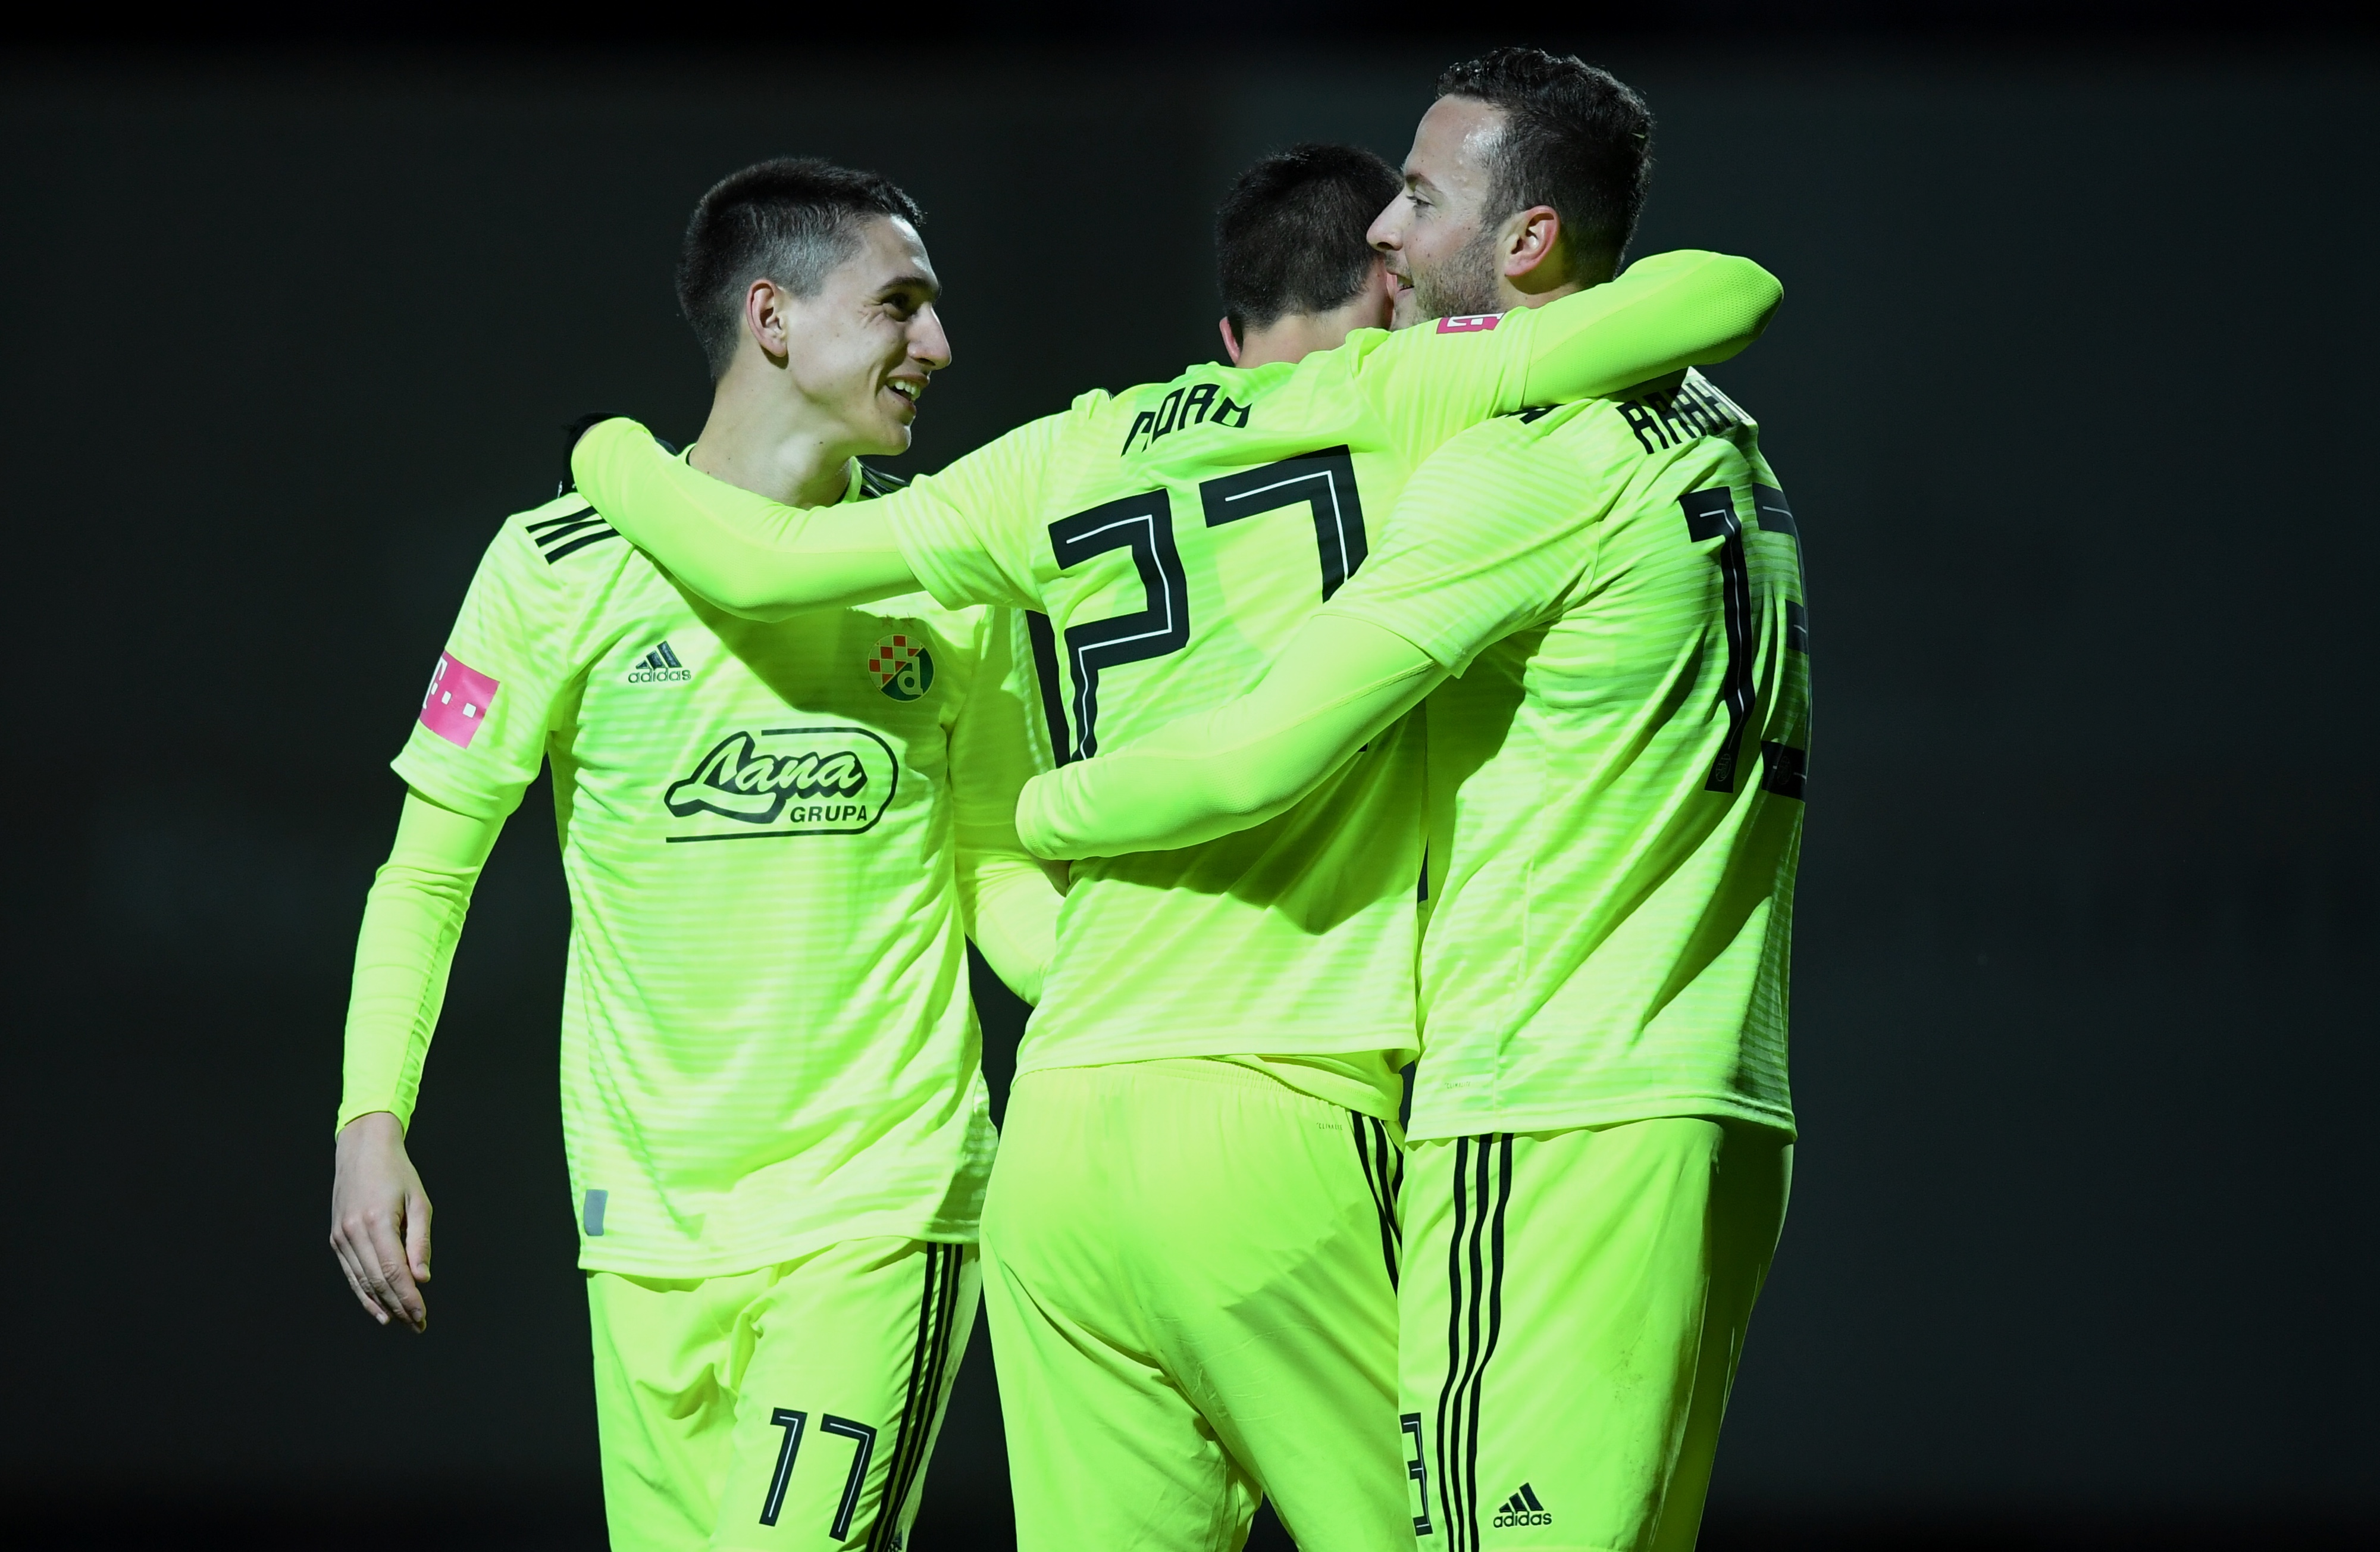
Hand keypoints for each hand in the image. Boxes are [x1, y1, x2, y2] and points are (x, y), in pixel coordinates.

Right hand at [329, 1111, 432, 1331]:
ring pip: (362, 1282)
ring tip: (403, 1323)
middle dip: (399, 1307)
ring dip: (383, 1306)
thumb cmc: (397, 1173)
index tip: (422, 1316)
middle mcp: (354, 1232)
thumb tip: (422, 1278)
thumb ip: (420, 1241)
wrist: (362, 1150)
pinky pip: (351, 1274)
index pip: (393, 1271)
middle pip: (377, 1281)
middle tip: (417, 1326)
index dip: (408, 1297)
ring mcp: (341, 1237)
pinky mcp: (337, 1238)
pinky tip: (380, 1310)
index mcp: (376, 1221)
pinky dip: (365, 1294)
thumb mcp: (419, 1201)